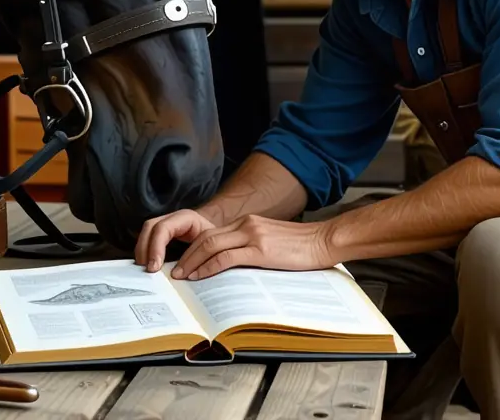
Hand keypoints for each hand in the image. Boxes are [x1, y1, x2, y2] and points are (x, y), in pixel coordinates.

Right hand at [134, 209, 215, 271]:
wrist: (222, 239)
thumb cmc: (220, 245)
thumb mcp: (215, 249)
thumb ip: (204, 257)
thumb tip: (183, 275)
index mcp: (187, 218)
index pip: (164, 228)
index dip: (156, 247)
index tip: (155, 268)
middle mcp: (174, 218)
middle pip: (150, 227)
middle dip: (145, 249)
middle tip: (148, 271)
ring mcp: (167, 224)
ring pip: (146, 233)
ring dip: (142, 252)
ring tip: (145, 271)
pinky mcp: (164, 234)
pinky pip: (148, 240)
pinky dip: (145, 253)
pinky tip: (148, 267)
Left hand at [171, 215, 335, 280]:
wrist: (324, 240)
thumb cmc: (303, 247)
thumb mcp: (272, 243)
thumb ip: (253, 248)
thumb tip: (235, 267)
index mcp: (249, 223)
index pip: (212, 234)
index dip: (193, 249)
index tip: (184, 263)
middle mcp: (247, 225)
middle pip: (205, 238)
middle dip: (187, 256)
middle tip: (175, 271)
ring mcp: (253, 235)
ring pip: (210, 246)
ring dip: (192, 262)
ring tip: (182, 276)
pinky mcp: (260, 250)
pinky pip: (226, 257)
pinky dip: (209, 267)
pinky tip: (201, 276)